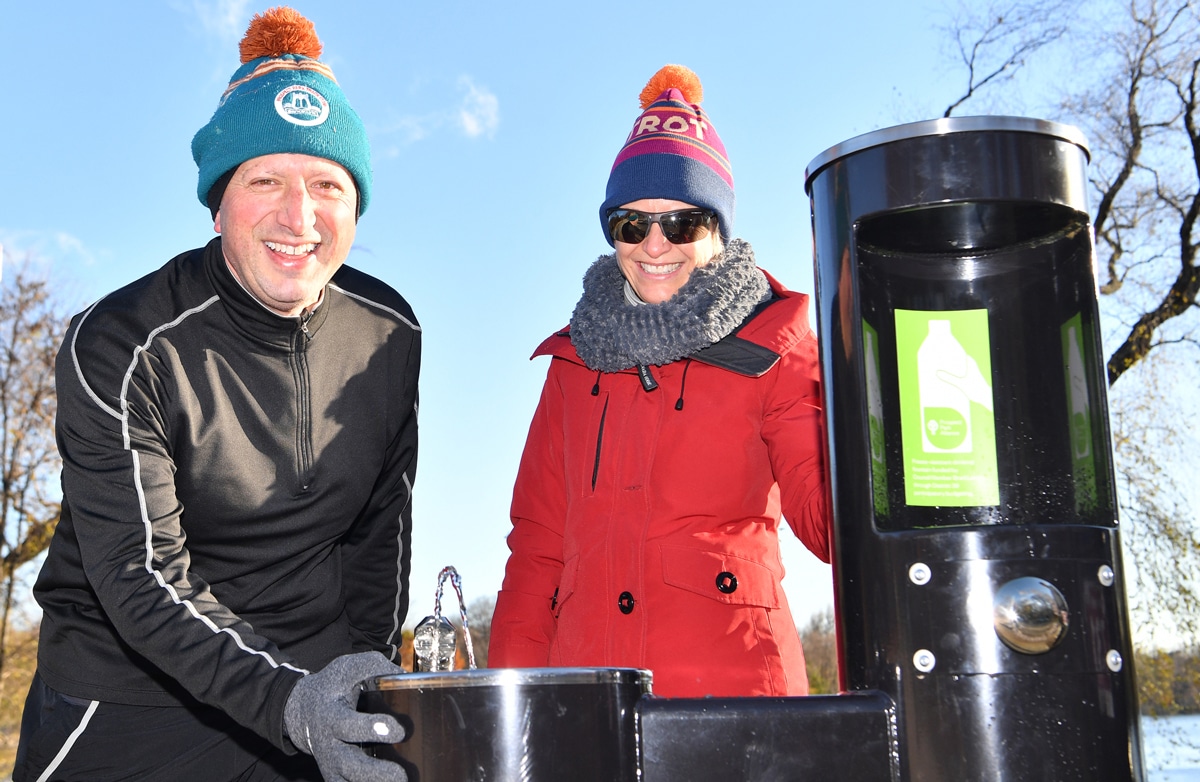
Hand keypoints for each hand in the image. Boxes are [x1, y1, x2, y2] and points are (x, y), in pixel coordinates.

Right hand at [284, 651, 407, 781]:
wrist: (306, 711)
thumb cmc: (334, 687)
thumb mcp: (349, 668)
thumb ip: (375, 668)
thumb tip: (405, 678)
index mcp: (331, 717)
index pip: (348, 726)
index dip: (371, 729)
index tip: (398, 730)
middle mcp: (331, 746)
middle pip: (350, 767)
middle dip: (375, 773)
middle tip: (401, 774)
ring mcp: (334, 766)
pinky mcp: (338, 778)